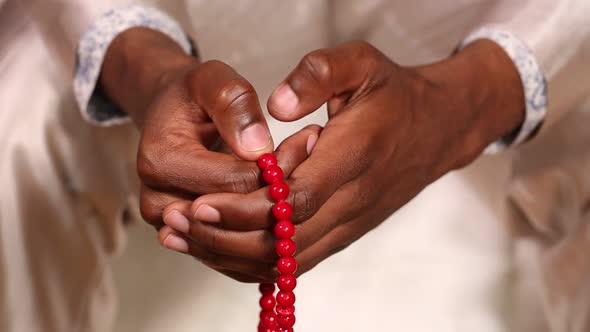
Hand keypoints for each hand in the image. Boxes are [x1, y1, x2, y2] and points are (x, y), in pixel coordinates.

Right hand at [100, 28, 295, 230]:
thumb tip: (257, 148)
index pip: (238, 182)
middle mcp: (160, 204)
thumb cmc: (195, 96)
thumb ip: (235, 105)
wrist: (173, 119)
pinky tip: (286, 201)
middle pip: (241, 218)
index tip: (308, 139)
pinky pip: (235, 256)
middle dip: (283, 192)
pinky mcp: (189, 244)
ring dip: (279, 218)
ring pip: (242, 242)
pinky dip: (266, 234)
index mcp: (162, 162)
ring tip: (301, 176)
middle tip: (311, 157)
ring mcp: (173, 230)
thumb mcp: (214, 80)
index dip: (280, 165)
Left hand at [161, 39, 524, 279]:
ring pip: (287, 260)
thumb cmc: (394, 94)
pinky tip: (222, 247)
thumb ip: (318, 73)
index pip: (296, 200)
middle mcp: (353, 201)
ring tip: (187, 237)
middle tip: (177, 222)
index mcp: (355, 156)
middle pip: (285, 241)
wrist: (439, 129)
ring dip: (233, 254)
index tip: (200, 202)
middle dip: (225, 236)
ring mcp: (350, 223)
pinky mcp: (346, 232)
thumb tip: (277, 107)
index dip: (246, 208)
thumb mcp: (362, 63)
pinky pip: (298, 261)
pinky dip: (256, 261)